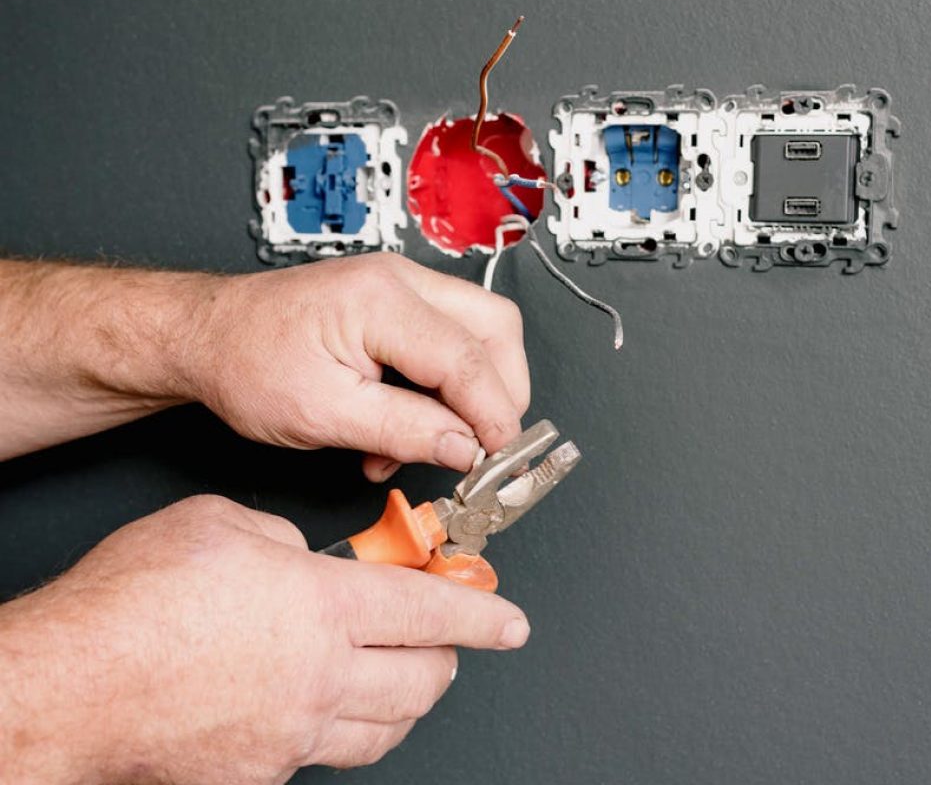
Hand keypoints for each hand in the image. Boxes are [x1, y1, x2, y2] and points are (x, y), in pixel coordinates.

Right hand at [0, 495, 530, 784]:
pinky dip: (344, 729)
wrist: (66, 687)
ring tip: (403, 676)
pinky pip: (325, 756)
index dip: (480, 614)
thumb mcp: (222, 524)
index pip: (430, 611)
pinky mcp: (259, 774)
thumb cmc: (133, 600)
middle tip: (448, 638)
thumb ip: (284, 542)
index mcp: (320, 605)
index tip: (510, 620)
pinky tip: (324, 707)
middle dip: (449, 657)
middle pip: (421, 680)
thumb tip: (305, 562)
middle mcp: (318, 676)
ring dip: (407, 699)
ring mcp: (291, 734)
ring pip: (385, 729)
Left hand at [189, 254, 529, 480]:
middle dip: (502, 391)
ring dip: (469, 393)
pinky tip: (408, 427)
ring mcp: (398, 285)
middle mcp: (398, 280)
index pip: (467, 358)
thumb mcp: (322, 415)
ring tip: (430, 443)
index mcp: (380, 300)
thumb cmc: (244, 363)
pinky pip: (446, 339)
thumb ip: (404, 431)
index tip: (497, 459)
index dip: (492, 414)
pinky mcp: (393, 302)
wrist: (206, 335)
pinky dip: (442, 387)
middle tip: (486, 445)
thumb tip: (466, 449)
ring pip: (477, 331)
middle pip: (494, 326)